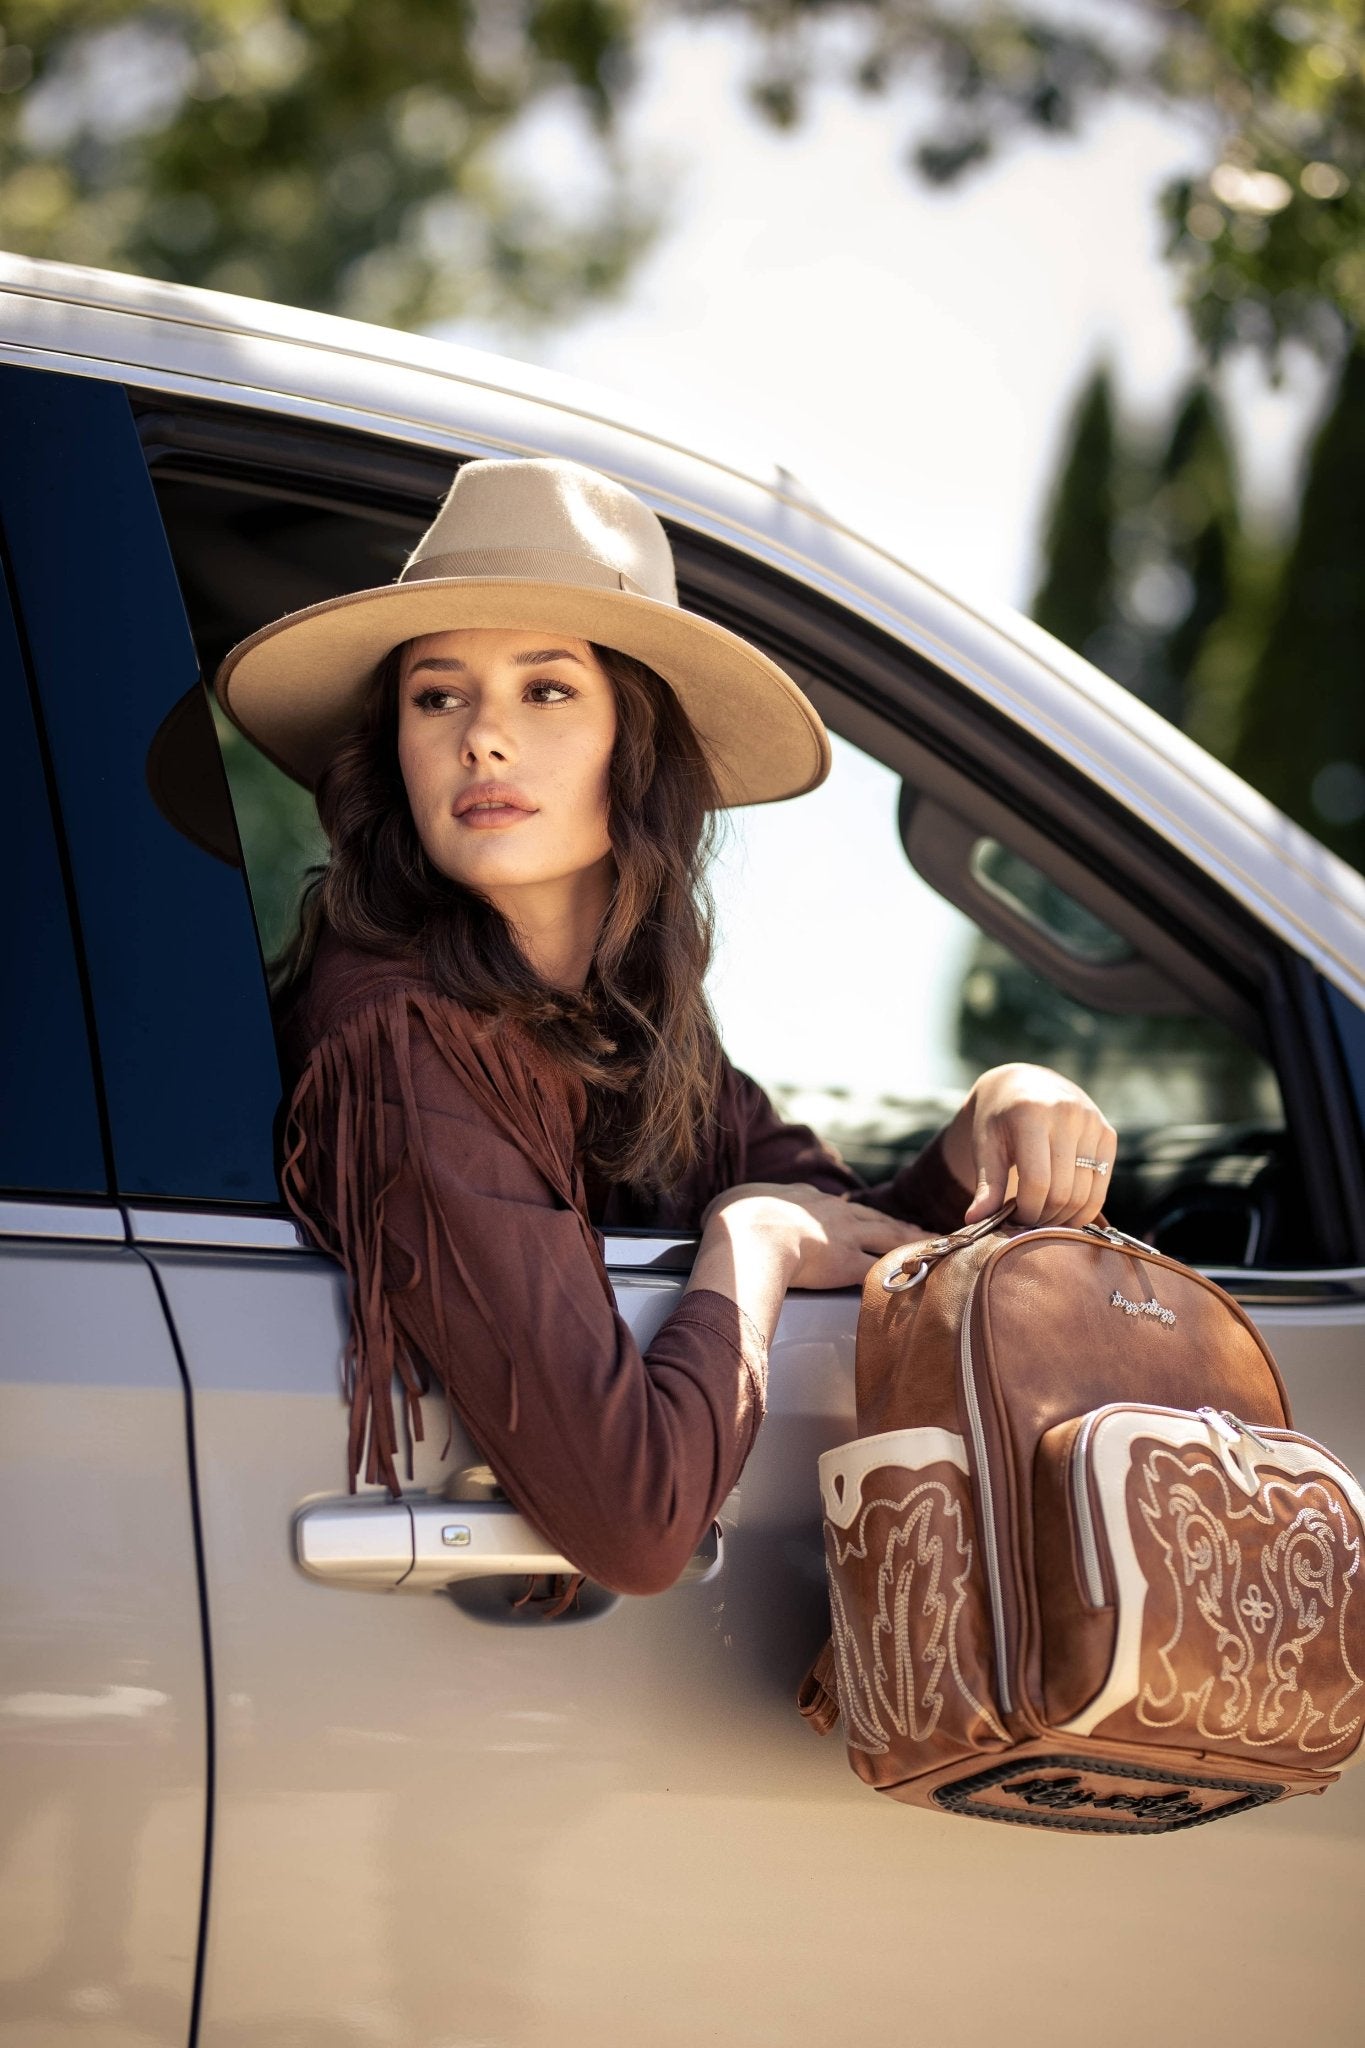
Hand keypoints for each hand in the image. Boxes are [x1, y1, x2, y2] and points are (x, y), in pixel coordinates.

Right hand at [700, 1181, 924, 1290]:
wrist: (750, 1234)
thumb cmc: (735, 1220)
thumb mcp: (735, 1204)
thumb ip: (741, 1210)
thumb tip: (726, 1216)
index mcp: (805, 1200)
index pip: (835, 1208)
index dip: (850, 1216)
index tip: (861, 1220)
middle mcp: (832, 1215)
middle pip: (873, 1218)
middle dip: (897, 1224)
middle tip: (920, 1229)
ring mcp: (844, 1238)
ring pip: (889, 1237)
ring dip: (914, 1242)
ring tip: (935, 1246)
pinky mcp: (850, 1264)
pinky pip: (887, 1268)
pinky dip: (907, 1271)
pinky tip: (925, 1275)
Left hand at [942, 1064, 1117, 1228]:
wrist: (1025, 1084)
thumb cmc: (999, 1118)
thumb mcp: (985, 1145)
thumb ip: (986, 1183)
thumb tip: (973, 1220)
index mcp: (1031, 1113)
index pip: (1036, 1181)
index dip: (1025, 1211)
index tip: (1012, 1220)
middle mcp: (1068, 1114)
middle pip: (1063, 1192)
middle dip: (1044, 1217)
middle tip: (1027, 1223)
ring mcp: (1092, 1122)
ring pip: (1085, 1193)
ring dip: (1064, 1217)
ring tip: (1042, 1217)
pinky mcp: (1108, 1133)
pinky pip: (1101, 1184)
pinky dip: (1085, 1206)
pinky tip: (1063, 1209)